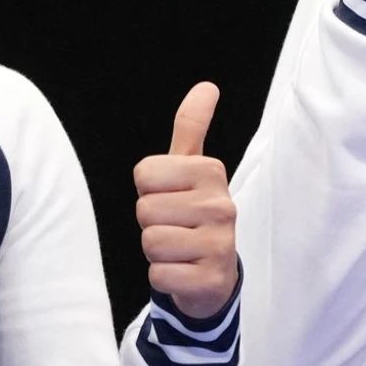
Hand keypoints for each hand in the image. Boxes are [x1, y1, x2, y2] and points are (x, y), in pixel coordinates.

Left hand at [133, 82, 237, 319]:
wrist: (215, 274)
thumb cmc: (194, 214)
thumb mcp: (191, 168)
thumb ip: (192, 127)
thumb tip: (207, 86)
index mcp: (211, 172)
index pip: (144, 175)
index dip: (149, 190)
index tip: (171, 197)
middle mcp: (222, 205)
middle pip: (145, 210)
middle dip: (152, 222)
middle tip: (176, 226)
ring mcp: (220, 244)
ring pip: (150, 243)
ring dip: (157, 251)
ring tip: (180, 248)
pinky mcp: (211, 279)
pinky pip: (158, 275)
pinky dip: (164, 277)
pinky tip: (184, 271)